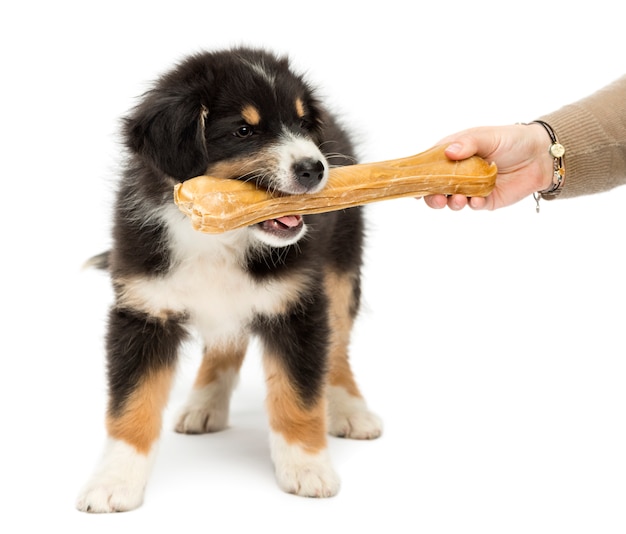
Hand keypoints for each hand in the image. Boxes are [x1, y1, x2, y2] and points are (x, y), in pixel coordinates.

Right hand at [423, 123, 554, 209]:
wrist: (540, 155)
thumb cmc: (511, 139)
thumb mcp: (487, 136)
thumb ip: (468, 143)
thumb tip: (449, 152)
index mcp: (453, 155)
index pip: (430, 166)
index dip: (419, 176)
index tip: (413, 185)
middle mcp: (458, 173)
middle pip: (435, 188)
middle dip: (432, 197)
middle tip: (436, 199)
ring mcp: (470, 188)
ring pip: (451, 200)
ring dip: (451, 202)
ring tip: (459, 199)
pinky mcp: (485, 200)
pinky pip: (473, 206)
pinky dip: (472, 204)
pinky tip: (478, 199)